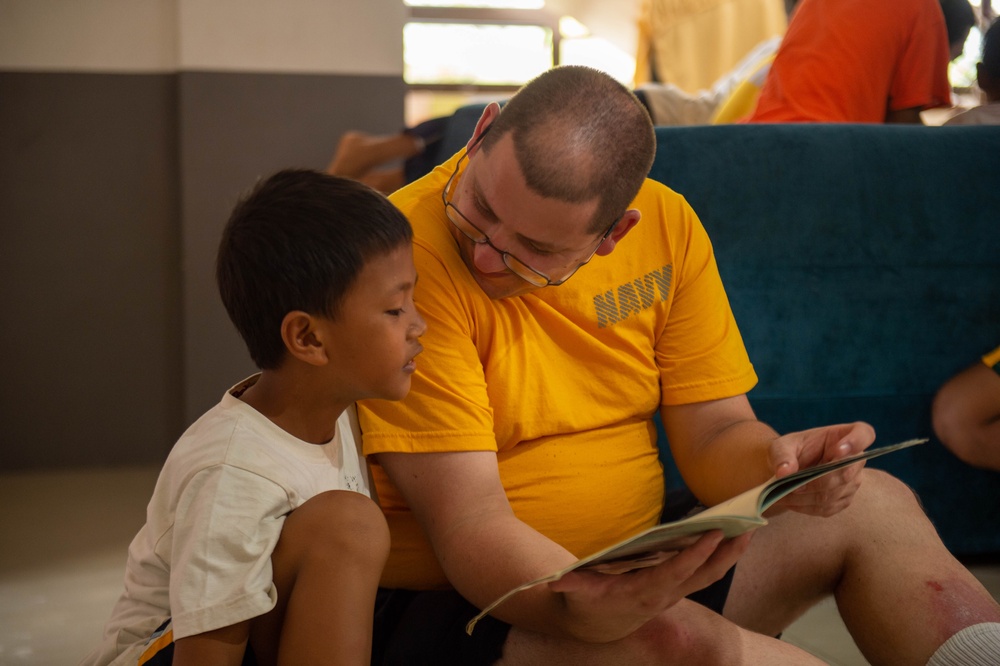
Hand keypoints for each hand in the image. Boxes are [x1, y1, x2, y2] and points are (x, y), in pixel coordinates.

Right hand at [546, 530, 751, 641]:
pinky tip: (733, 535)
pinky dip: (722, 555)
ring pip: (710, 574)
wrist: (598, 624)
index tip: (713, 535)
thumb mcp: (576, 594)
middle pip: (704, 575)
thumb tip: (556, 581)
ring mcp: (674, 592)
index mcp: (643, 592)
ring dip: (731, 554)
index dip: (695, 556)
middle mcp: (665, 594)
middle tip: (748, 529)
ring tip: (750, 528)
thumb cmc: (586, 602)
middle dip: (727, 554)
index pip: (675, 573)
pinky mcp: (678, 587)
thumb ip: (570, 586)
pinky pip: (705, 571)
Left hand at [767, 421, 874, 517]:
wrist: (787, 469)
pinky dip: (806, 506)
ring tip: (782, 495)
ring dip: (806, 497)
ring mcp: (852, 481)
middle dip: (816, 482)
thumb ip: (782, 456)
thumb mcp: (781, 446)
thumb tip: (784, 473)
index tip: (838, 450)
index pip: (864, 434)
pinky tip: (790, 501)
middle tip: (791, 486)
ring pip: (833, 494)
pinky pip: (827, 507)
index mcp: (844, 435)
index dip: (856, 442)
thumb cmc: (788, 450)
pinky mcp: (843, 500)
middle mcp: (854, 459)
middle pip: (845, 473)